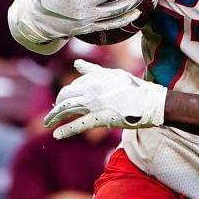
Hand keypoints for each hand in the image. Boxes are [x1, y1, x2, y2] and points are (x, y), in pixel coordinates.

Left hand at [45, 59, 166, 138]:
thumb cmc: (135, 88)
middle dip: (56, 106)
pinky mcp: (100, 119)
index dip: (65, 96)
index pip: (72, 86)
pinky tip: (56, 135)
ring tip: (47, 123)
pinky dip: (65, 131)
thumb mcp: (113, 74)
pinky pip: (78, 125)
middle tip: (53, 115)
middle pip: (64, 97)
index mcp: (95, 77)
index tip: (62, 103)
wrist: (151, 102)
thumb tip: (76, 63)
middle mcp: (92, 89)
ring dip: (54, 117)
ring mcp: (95, 104)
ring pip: (67, 110)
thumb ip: (93, 69)